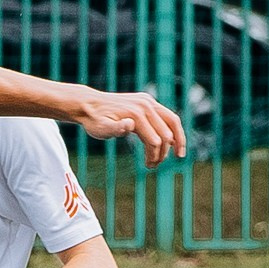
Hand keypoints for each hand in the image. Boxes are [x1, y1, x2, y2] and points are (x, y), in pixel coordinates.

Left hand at [72, 88, 187, 163]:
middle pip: (166, 133)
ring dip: (178, 138)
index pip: (155, 141)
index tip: (148, 166)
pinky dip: (172, 129)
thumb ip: (114, 129)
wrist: (88, 104)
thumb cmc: (94, 121)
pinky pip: (166, 115)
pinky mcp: (147, 101)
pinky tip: (172, 141)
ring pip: (172, 121)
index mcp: (137, 115)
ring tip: (179, 155)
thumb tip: (130, 125)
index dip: (154, 156)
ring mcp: (148, 102)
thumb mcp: (100, 129)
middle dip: (163, 152)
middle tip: (155, 165)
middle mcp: (146, 106)